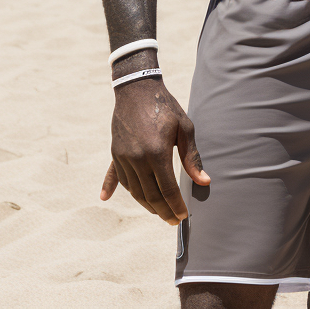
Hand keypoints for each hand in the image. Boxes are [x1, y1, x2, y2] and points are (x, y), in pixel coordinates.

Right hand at [100, 79, 209, 223]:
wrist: (137, 89)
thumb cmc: (165, 107)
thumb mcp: (184, 128)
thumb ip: (192, 157)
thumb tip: (204, 181)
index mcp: (157, 152)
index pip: (167, 189)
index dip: (175, 205)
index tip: (183, 216)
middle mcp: (137, 159)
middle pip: (149, 195)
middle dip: (163, 211)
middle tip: (173, 220)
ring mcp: (123, 157)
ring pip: (134, 190)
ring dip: (146, 204)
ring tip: (159, 212)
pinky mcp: (115, 153)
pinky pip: (116, 176)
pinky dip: (113, 188)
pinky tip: (105, 198)